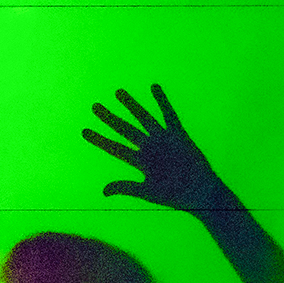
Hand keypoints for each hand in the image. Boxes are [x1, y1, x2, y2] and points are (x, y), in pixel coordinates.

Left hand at [82, 84, 226, 212]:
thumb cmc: (173, 195)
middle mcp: (148, 148)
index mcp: (139, 161)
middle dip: (109, 118)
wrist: (199, 192)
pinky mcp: (179, 135)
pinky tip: (154, 87)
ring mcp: (162, 140)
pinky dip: (162, 101)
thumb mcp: (145, 192)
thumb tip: (103, 191)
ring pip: (143, 119)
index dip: (99, 140)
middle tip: (94, 107)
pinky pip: (169, 115)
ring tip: (118, 92)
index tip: (84, 131)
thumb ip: (125, 187)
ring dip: (131, 106)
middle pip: (124, 130)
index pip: (114, 148)